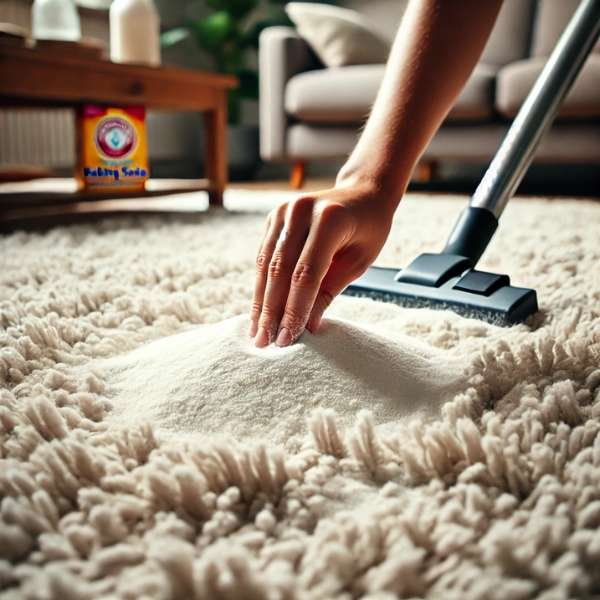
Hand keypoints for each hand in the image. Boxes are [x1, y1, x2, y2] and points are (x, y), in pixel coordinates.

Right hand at [249, 182, 395, 346]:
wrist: (362, 193)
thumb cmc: (368, 230)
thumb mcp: (359, 262)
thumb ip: (331, 291)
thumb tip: (309, 327)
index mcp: (329, 219)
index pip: (306, 273)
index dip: (295, 309)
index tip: (288, 338)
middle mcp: (300, 211)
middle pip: (280, 270)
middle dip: (272, 310)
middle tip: (265, 343)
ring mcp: (283, 211)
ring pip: (266, 265)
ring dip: (261, 302)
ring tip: (258, 333)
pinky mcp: (274, 217)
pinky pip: (263, 256)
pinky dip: (261, 285)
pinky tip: (259, 309)